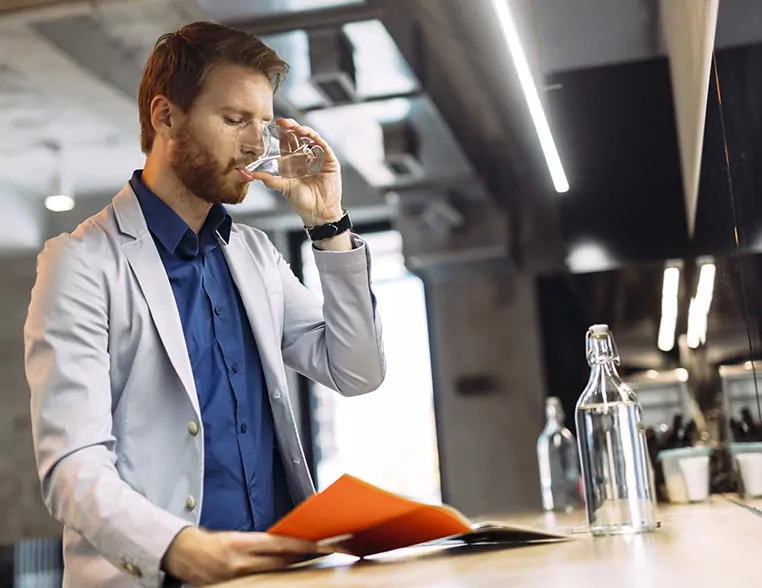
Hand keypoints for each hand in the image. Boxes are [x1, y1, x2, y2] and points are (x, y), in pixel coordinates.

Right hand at [162, 526, 325, 585]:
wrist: (185, 555)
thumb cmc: (211, 542)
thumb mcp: (236, 536)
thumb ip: (259, 542)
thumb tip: (283, 544)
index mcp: (242, 544)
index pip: (279, 544)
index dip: (302, 545)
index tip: (319, 544)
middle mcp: (241, 563)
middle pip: (280, 562)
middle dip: (302, 558)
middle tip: (322, 551)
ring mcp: (239, 578)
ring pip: (274, 574)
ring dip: (290, 567)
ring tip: (307, 561)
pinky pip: (261, 582)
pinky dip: (273, 577)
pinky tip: (283, 573)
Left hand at [248, 118, 342, 226]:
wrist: (318, 212)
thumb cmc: (302, 201)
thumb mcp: (284, 188)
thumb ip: (270, 180)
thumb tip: (252, 175)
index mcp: (293, 162)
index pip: (287, 143)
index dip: (281, 134)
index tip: (273, 125)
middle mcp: (305, 158)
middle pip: (298, 137)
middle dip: (291, 128)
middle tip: (282, 122)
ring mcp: (318, 158)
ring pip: (310, 139)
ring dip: (303, 131)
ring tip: (295, 127)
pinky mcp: (329, 161)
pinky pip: (323, 146)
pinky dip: (316, 138)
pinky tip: (308, 135)